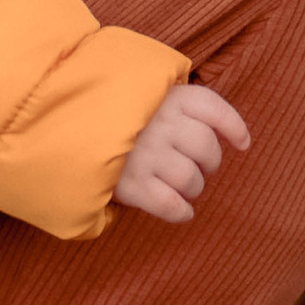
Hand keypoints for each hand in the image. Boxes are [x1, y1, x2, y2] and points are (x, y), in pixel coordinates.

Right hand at [113, 83, 249, 224]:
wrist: (60, 126)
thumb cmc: (107, 113)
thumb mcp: (139, 92)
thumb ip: (173, 102)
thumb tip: (218, 128)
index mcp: (165, 97)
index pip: (213, 108)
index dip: (234, 127)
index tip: (243, 144)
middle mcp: (158, 124)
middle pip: (206, 149)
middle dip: (210, 163)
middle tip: (201, 168)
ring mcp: (144, 154)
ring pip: (191, 179)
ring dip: (194, 188)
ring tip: (185, 188)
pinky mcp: (130, 184)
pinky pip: (170, 204)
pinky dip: (180, 211)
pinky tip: (182, 211)